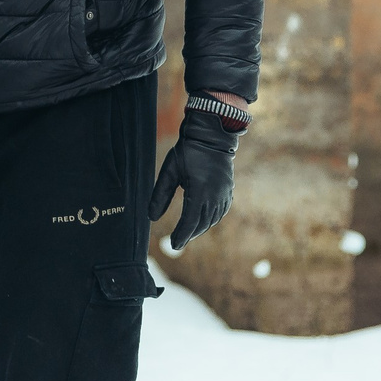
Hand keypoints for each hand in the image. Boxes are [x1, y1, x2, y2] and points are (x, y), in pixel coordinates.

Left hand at [148, 98, 242, 252]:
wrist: (212, 136)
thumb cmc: (188, 151)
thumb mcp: (169, 171)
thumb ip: (160, 195)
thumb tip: (152, 217)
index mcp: (200, 190)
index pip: (190, 221)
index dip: (181, 235)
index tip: (173, 244)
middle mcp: (215, 195)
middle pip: (202, 223)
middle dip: (189, 234)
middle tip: (177, 242)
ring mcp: (224, 193)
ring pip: (212, 220)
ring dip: (200, 228)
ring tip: (187, 233)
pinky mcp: (228, 190)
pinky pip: (220, 212)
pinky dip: (210, 220)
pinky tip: (202, 221)